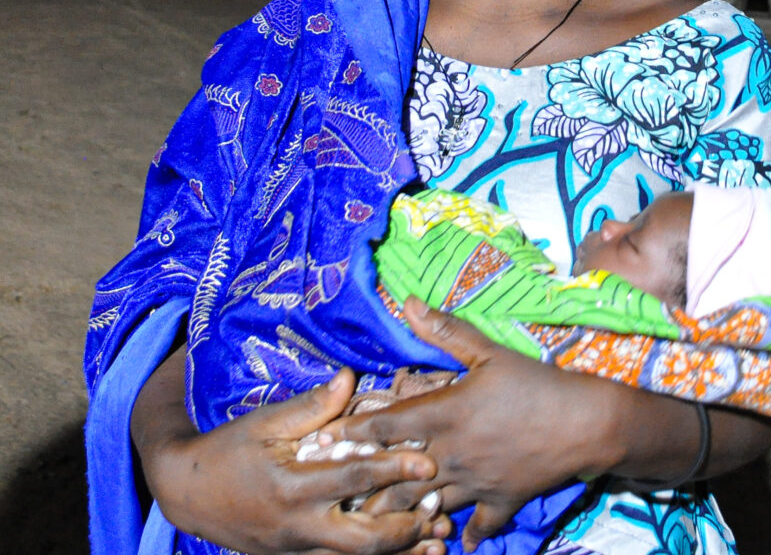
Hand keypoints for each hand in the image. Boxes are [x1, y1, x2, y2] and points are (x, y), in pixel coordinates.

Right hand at [133, 350, 450, 554]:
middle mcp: (299, 526)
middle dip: (404, 529)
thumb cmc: (229, 449)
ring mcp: (298, 549)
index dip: (392, 469)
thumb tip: (350, 376)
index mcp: (293, 486)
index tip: (428, 460)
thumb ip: (311, 406)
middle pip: (362, 540)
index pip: (352, 480)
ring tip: (438, 541)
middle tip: (441, 509)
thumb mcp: (265, 421)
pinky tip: (407, 553)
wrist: (186, 493)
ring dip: (398, 553)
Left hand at [328, 299, 616, 551]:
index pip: (384, 426)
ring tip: (370, 522)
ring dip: (398, 514)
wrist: (585, 423)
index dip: (349, 433)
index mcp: (445, 415)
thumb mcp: (490, 351)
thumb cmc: (536, 381)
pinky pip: (476, 526)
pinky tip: (450, 541)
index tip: (320, 441)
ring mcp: (475, 484)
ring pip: (424, 507)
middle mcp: (451, 454)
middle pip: (394, 476)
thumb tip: (409, 303)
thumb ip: (446, 330)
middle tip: (333, 491)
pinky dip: (462, 534)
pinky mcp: (501, 502)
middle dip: (362, 485)